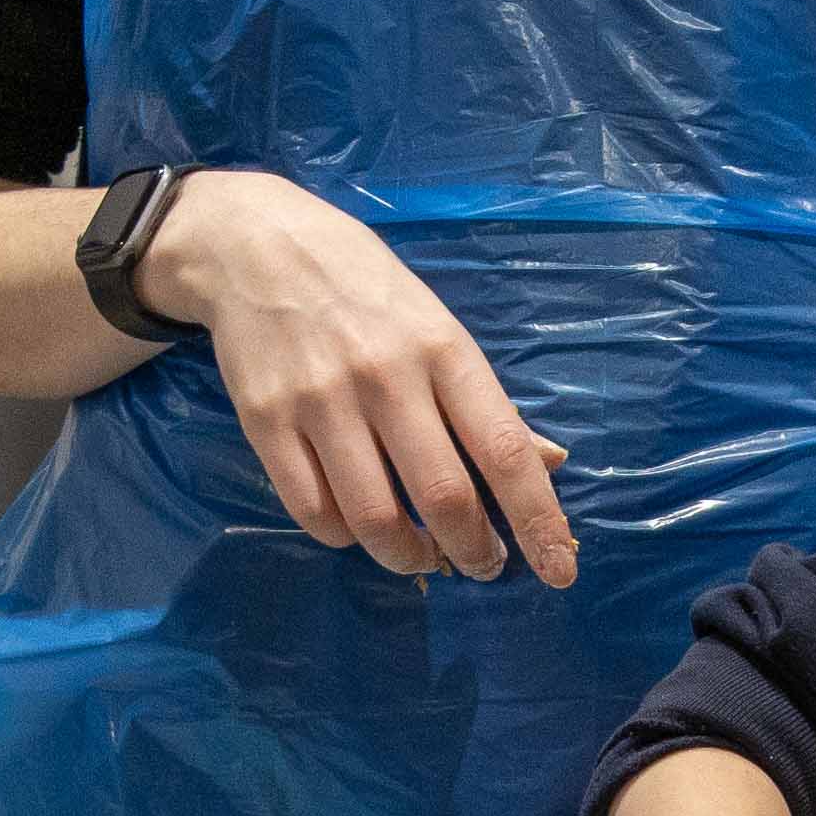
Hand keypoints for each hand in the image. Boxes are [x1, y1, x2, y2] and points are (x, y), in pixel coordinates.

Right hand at [152, 171, 578, 585]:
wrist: (255, 246)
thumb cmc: (364, 289)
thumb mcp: (438, 325)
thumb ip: (486, 400)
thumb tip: (549, 463)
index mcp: (443, 349)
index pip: (504, 450)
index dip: (537, 519)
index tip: (559, 569)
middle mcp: (386, 376)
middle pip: (443, 496)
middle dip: (474, 551)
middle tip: (482, 565)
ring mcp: (321, 401)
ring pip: (374, 518)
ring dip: (409, 557)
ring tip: (422, 556)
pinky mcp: (265, 421)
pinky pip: (313, 512)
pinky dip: (344, 538)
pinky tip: (358, 529)